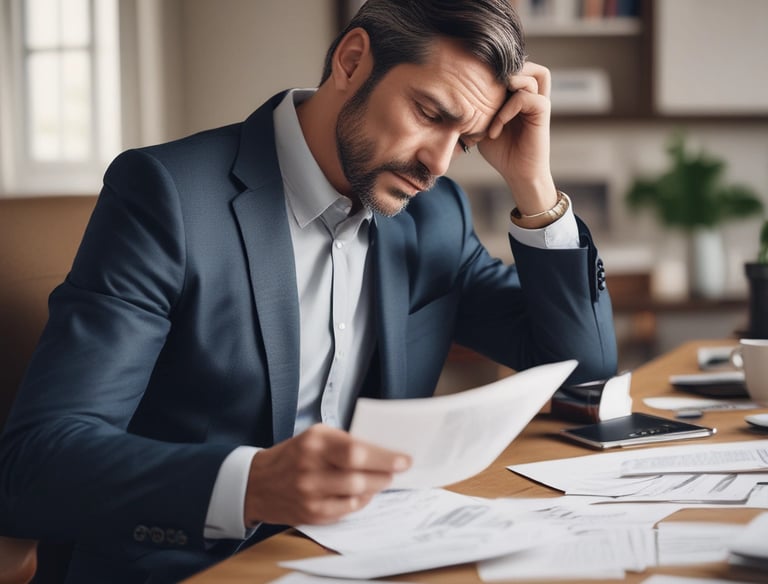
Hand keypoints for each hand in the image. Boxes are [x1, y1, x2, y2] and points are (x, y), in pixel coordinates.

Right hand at [243, 424, 410, 525]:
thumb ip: (344, 442)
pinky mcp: (311, 514)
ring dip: (375, 487)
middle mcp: (310, 468)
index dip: (384, 457)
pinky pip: (347, 510)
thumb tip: (382, 450)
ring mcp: (310, 494)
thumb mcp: (314, 437)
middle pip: (358, 476)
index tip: (404, 459)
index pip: (356, 451)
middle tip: (398, 470)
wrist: (256, 483)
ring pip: (355, 494)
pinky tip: (364, 492)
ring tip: (383, 479)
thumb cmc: (293, 455)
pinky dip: (360, 501)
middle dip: (385, 474)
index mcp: (314, 442)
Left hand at [477, 61, 557, 214]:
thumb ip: (475, 106)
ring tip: (491, 106)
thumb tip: (451, 91)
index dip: (493, 69)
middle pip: (527, 62)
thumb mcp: (481, 124)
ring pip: (531, 74)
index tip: (470, 86)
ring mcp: (538, 103)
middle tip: (482, 92)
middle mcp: (530, 94)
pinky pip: (527, 97)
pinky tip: (495, 130)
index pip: (511, 66)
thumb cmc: (501, 152)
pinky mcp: (542, 113)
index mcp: (518, 94)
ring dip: (508, 87)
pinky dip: (507, 110)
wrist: (517, 175)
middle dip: (504, 72)